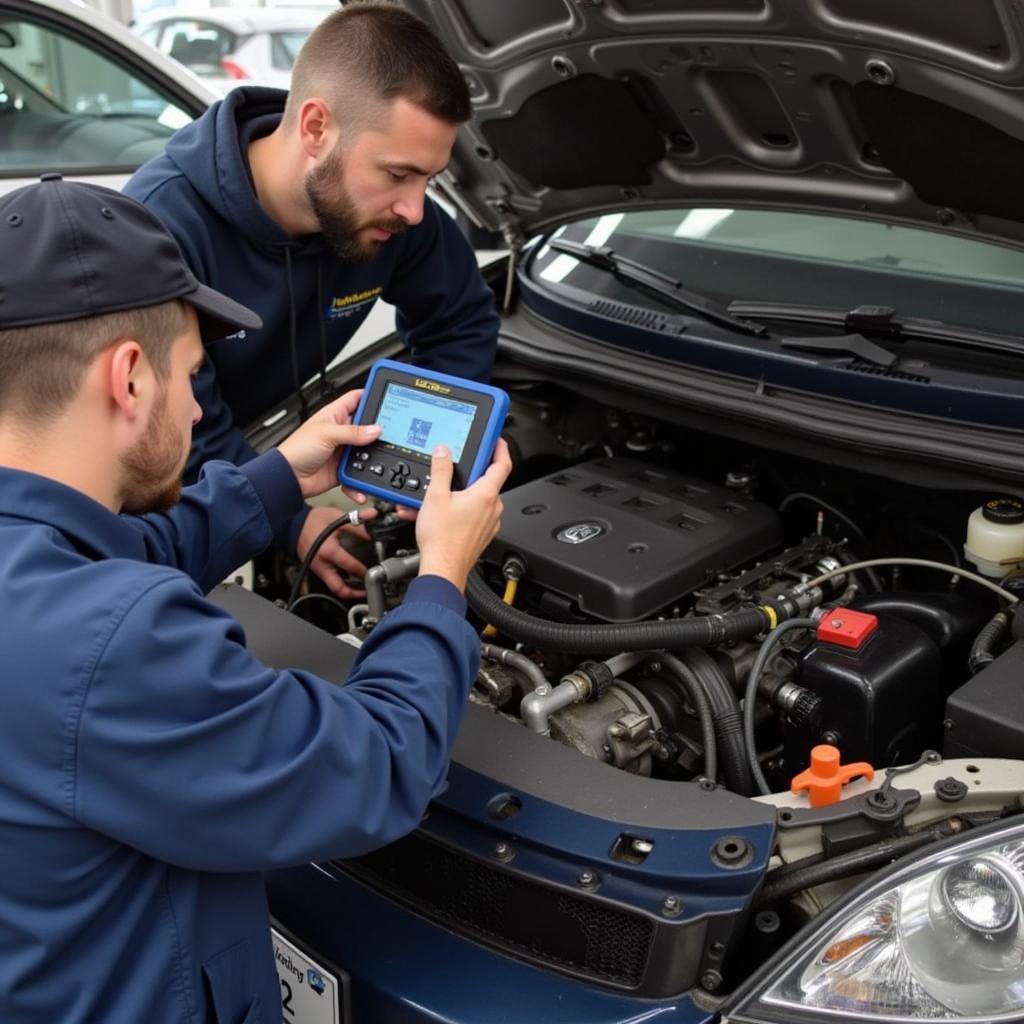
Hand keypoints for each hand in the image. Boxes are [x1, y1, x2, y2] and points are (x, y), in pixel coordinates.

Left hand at [277, 389, 380, 498]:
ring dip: (372, 456)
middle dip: (378, 429)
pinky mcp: (344, 468)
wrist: (289, 478)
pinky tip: (363, 480)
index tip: (386, 396)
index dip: (370, 394)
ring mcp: (343, 450)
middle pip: (367, 425)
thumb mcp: (327, 434)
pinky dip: (363, 479)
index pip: (356, 399)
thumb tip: (375, 430)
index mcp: (334, 415)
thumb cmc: (297, 450)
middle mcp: (341, 431)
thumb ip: (353, 432)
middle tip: (391, 431)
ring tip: (378, 458)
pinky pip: (359, 472)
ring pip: (366, 450)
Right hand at [297, 504, 375, 599]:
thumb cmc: (312, 521)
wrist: (293, 523)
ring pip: (333, 587)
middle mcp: (322, 564)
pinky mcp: (315, 569)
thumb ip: (357, 522)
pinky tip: (349, 579)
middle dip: (355, 593)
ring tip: (360, 588)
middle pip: (339, 588)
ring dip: (347, 589)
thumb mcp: (337, 518)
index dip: (364, 571)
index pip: (351, 567)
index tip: (374, 571)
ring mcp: (317, 569)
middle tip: (367, 590)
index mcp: (329, 552)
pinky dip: (340, 583)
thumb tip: (372, 523)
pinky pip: (328, 580)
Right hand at [416, 440, 511, 591]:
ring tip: (435, 497)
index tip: (495, 439)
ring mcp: (489, 522)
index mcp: (486, 494)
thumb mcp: (435, 496)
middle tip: (453, 468)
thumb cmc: (442, 540)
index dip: (500, 447)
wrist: (442, 570)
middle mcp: (493, 508)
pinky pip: (472, 515)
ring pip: (476, 499)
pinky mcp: (481, 534)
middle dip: (467, 474)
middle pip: (486, 481)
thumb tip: (443, 452)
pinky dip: (456, 510)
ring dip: (457, 494)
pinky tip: (437, 514)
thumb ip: (441, 470)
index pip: (503, 463)